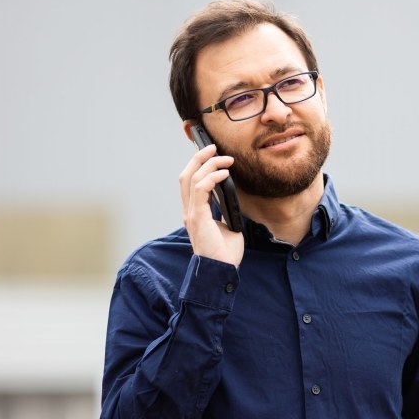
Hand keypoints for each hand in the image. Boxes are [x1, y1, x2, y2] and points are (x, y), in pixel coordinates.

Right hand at [179, 145, 244, 265]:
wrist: (221, 271)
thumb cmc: (225, 253)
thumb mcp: (228, 226)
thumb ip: (225, 211)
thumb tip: (232, 197)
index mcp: (194, 213)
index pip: (190, 184)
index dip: (196, 166)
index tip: (211, 154)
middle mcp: (189, 212)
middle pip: (186, 176)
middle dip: (198, 158)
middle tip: (213, 147)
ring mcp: (191, 214)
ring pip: (191, 179)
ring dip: (209, 165)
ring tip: (225, 159)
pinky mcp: (197, 217)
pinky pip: (200, 190)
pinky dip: (212, 178)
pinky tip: (224, 174)